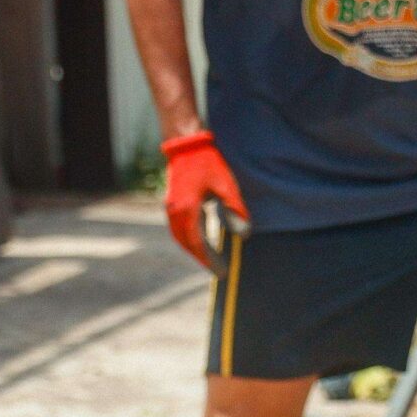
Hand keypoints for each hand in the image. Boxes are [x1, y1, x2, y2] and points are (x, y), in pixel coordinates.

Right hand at [161, 131, 246, 269]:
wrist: (187, 145)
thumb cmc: (208, 163)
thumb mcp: (227, 186)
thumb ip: (236, 209)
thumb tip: (245, 234)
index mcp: (187, 209)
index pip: (197, 242)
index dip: (208, 259)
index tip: (221, 271)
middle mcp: (174, 211)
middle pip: (186, 243)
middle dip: (201, 257)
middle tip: (217, 269)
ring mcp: (171, 207)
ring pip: (181, 236)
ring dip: (194, 249)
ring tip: (210, 259)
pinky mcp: (172, 203)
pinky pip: (179, 227)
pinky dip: (190, 237)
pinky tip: (202, 241)